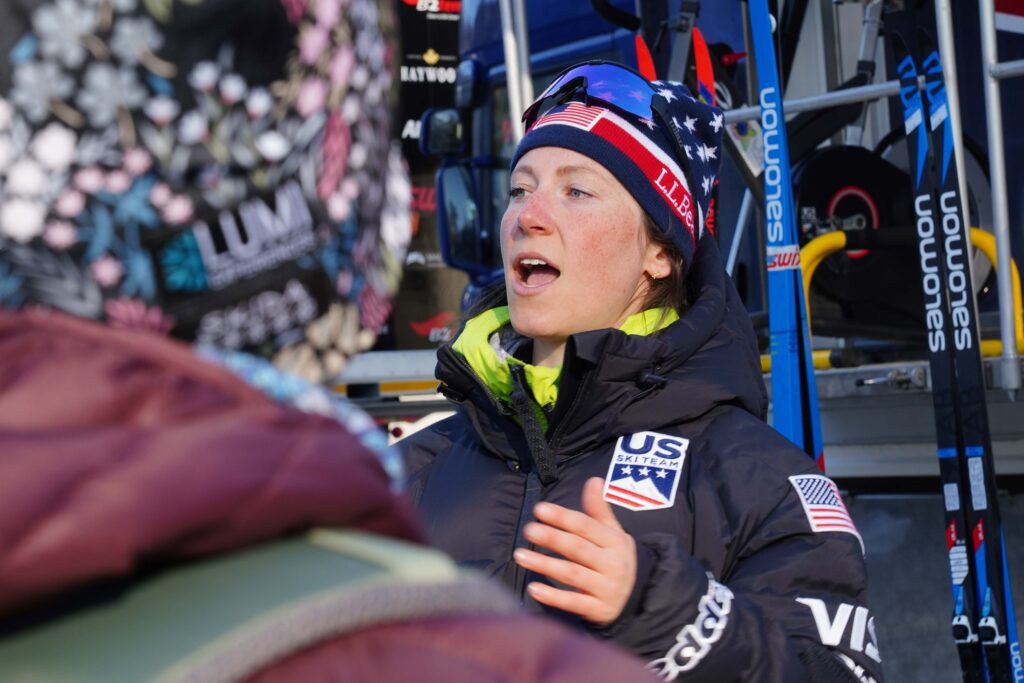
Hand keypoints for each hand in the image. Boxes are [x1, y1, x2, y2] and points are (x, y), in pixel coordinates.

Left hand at [513, 476, 636, 625]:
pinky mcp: (598, 610)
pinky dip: (553, 597)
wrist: (637, 597)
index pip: (585, 526)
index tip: (539, 510)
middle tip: (528, 529)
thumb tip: (594, 480)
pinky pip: (574, 603)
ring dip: (545, 564)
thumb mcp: (612, 533)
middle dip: (552, 537)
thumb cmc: (615, 558)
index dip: (562, 517)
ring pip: (572, 574)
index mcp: (614, 542)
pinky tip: (533, 588)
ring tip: (520, 555)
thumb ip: (599, 510)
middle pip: (577, 548)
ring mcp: (606, 588)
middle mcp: (612, 564)